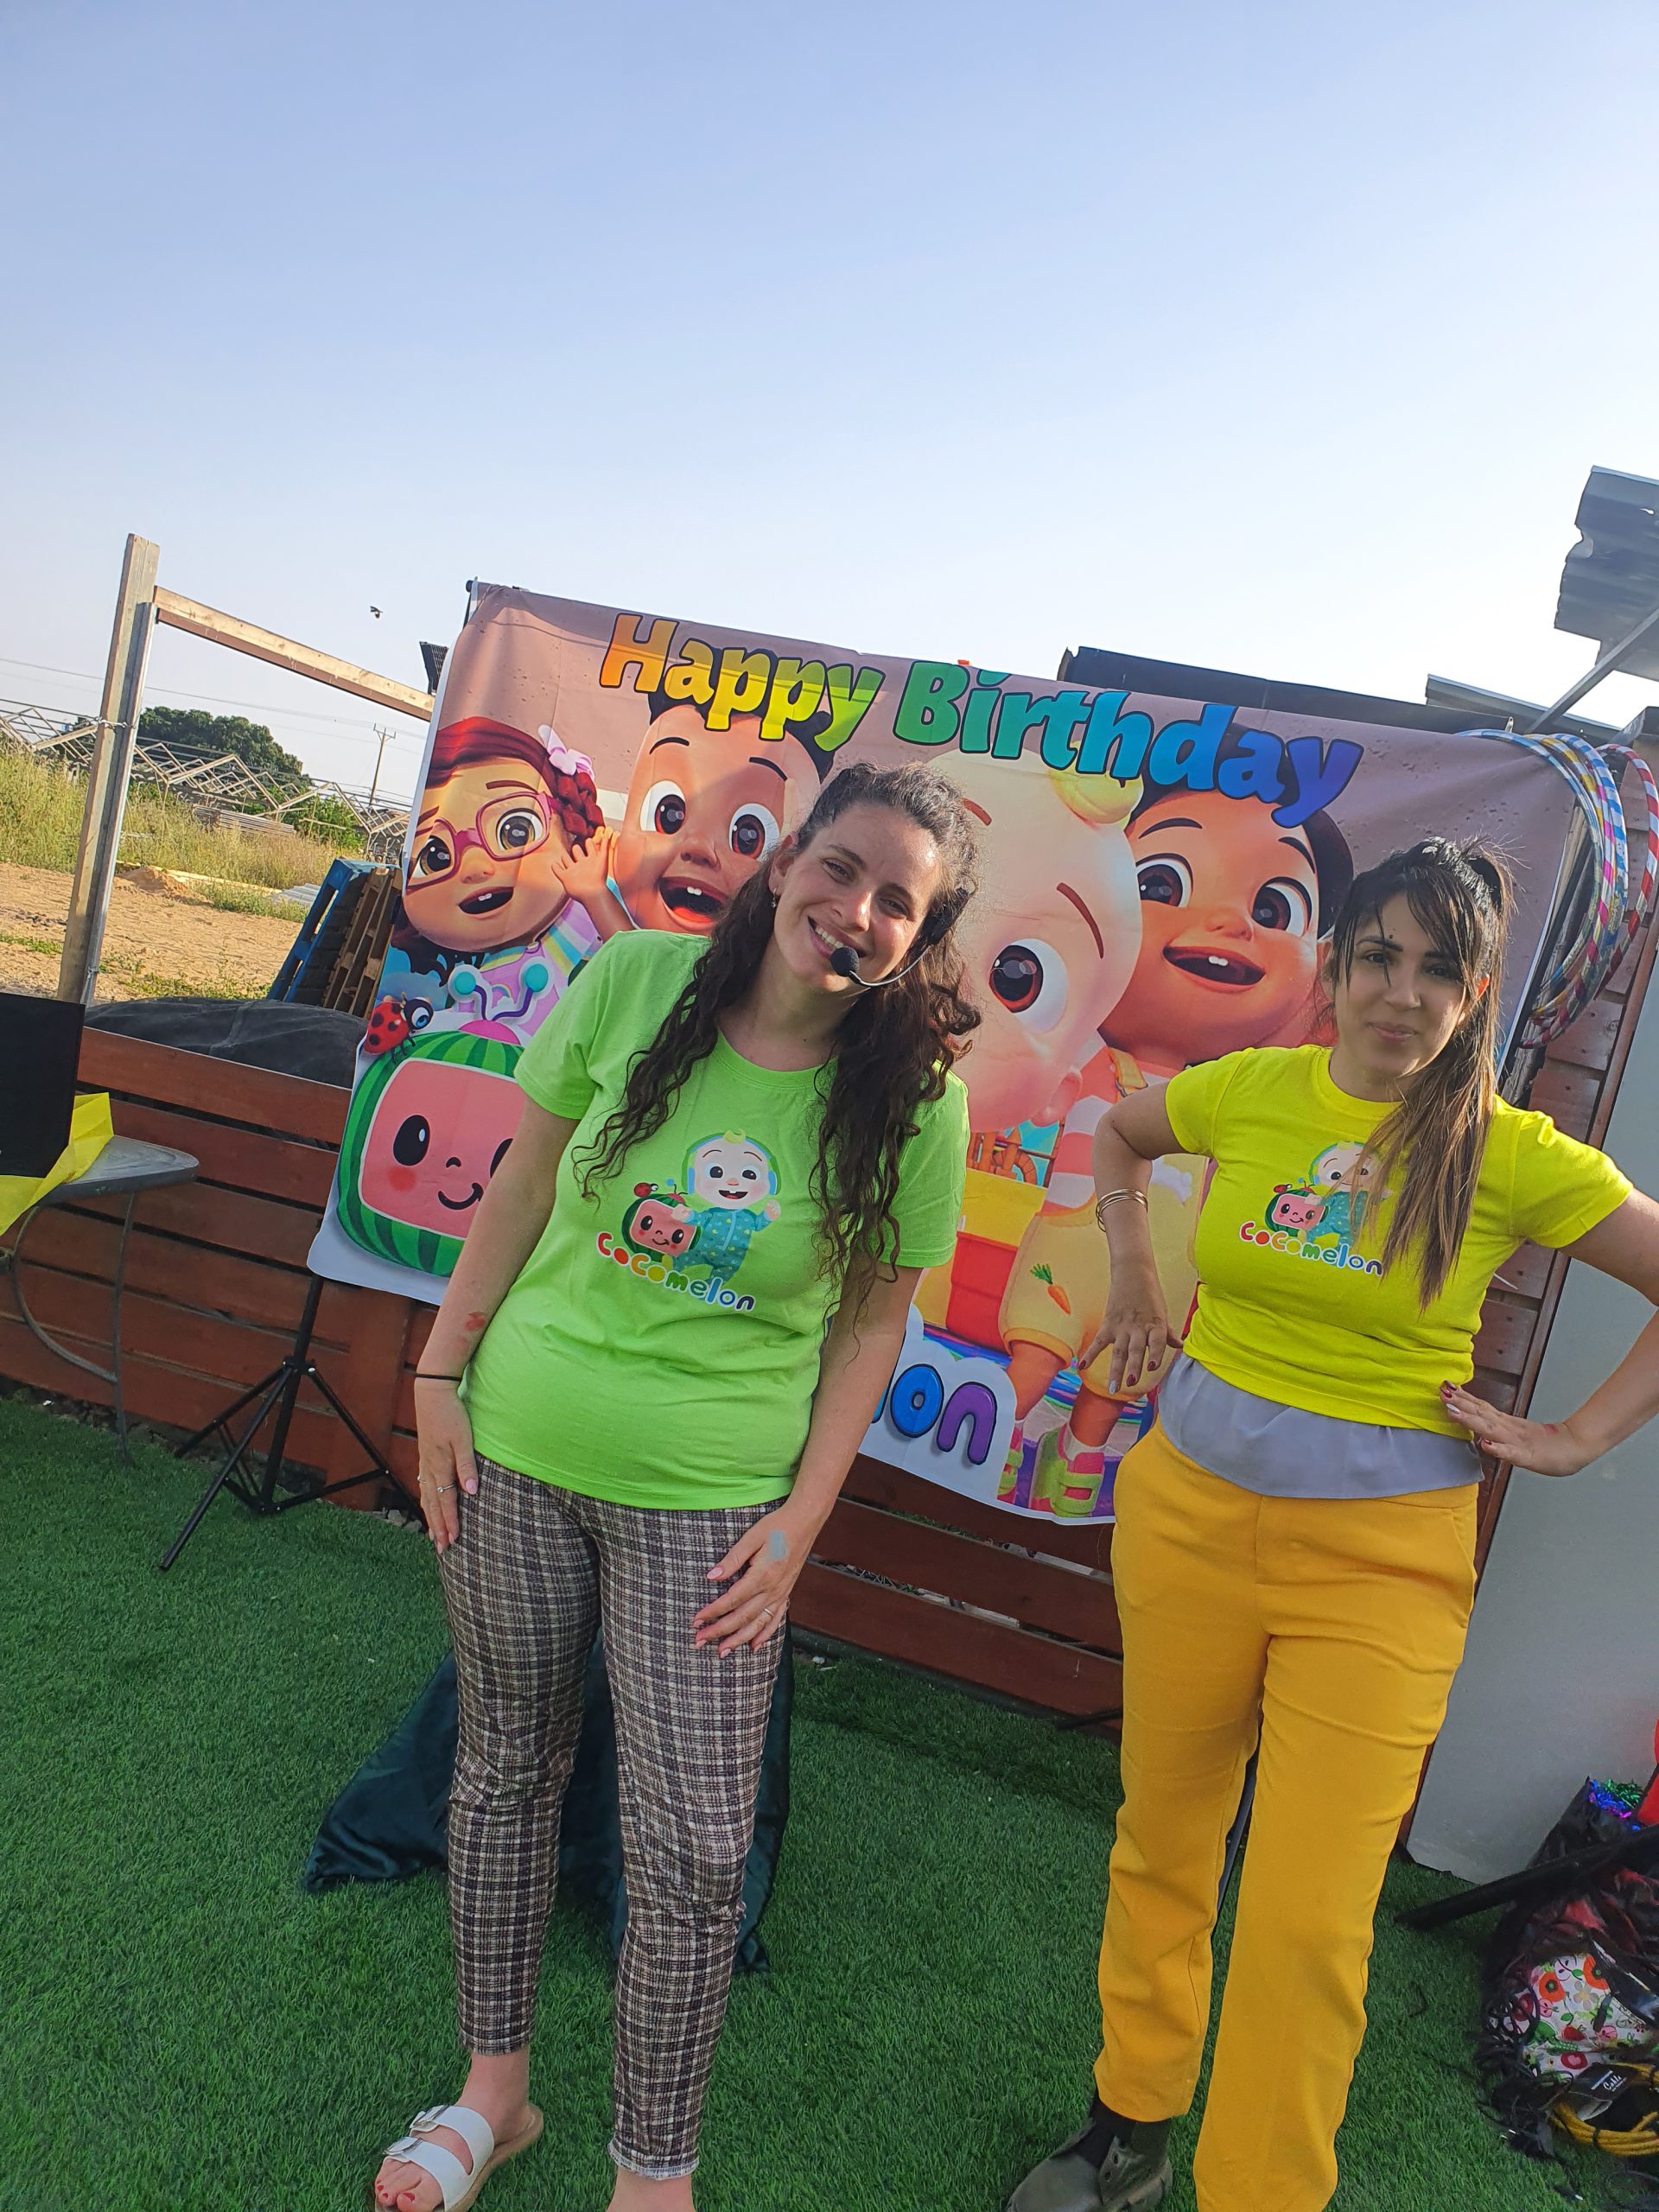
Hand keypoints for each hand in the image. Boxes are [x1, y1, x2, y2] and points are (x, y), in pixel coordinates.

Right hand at [414, 1378, 478, 1549]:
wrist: (432, 1392)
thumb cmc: (451, 1414)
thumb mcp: (464, 1439)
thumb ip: (467, 1465)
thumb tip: (471, 1492)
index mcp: (440, 1466)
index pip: (446, 1501)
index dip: (450, 1522)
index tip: (453, 1541)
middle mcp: (430, 1468)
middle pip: (433, 1504)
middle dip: (438, 1527)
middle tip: (442, 1549)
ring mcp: (425, 1462)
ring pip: (426, 1496)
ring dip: (430, 1517)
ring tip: (432, 1534)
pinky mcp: (425, 1455)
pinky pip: (424, 1485)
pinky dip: (426, 1500)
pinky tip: (427, 1504)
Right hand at [549, 823, 615, 903]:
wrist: (592, 893)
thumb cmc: (599, 877)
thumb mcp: (603, 857)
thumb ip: (605, 844)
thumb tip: (610, 830)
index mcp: (592, 859)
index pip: (589, 847)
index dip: (589, 843)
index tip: (589, 840)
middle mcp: (582, 864)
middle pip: (577, 853)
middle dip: (576, 849)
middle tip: (575, 847)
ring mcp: (573, 871)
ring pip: (567, 861)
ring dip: (565, 858)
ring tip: (563, 856)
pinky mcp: (565, 878)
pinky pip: (558, 871)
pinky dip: (555, 867)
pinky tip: (553, 864)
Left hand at [692, 1506, 808, 1657]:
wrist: (805, 1522)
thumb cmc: (776, 1526)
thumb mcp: (751, 1537)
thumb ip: (732, 1559)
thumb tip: (711, 1576)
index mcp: (762, 1575)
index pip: (732, 1600)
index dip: (713, 1612)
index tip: (697, 1620)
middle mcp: (773, 1589)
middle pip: (742, 1617)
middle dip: (720, 1631)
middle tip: (700, 1641)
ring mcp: (781, 1593)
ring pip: (758, 1624)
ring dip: (739, 1639)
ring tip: (722, 1652)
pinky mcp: (786, 1593)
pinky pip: (775, 1619)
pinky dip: (765, 1635)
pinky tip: (754, 1646)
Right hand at [1081, 1265, 1169, 1396]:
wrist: (1132, 1272)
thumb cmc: (1150, 1293)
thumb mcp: (1162, 1312)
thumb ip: (1167, 1332)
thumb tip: (1180, 1345)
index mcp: (1155, 1324)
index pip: (1156, 1341)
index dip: (1155, 1353)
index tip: (1152, 1367)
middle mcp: (1138, 1327)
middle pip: (1135, 1350)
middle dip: (1133, 1367)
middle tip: (1132, 1383)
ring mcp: (1122, 1327)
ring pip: (1118, 1351)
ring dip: (1116, 1369)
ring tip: (1113, 1388)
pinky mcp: (1109, 1323)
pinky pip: (1098, 1342)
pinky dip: (1090, 1354)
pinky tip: (1082, 1366)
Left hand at [1440, 1383, 1593, 1475]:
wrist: (1578, 1448)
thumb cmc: (1549, 1444)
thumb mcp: (1519, 1436)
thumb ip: (1501, 1432)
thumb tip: (1482, 1432)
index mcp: (1507, 1424)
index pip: (1481, 1408)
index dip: (1463, 1399)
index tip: (1445, 1387)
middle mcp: (1509, 1429)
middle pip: (1481, 1414)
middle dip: (1460, 1404)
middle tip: (1442, 1392)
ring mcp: (1517, 1442)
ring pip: (1490, 1429)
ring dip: (1470, 1420)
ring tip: (1453, 1411)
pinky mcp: (1527, 1457)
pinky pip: (1511, 1453)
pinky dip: (1498, 1449)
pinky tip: (1485, 1444)